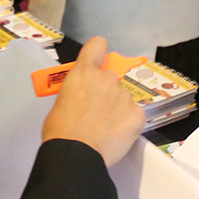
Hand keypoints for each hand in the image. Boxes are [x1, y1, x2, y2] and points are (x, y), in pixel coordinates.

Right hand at [42, 37, 145, 167]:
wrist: (75, 154)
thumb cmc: (60, 130)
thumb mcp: (61, 101)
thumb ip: (77, 91)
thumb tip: (83, 98)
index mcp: (84, 73)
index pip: (97, 44)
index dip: (98, 52)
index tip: (98, 63)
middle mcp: (107, 78)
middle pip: (110, 79)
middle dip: (105, 92)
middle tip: (96, 113)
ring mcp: (124, 96)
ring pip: (123, 98)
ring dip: (117, 109)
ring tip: (105, 129)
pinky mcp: (138, 114)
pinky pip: (134, 114)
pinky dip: (128, 123)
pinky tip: (116, 134)